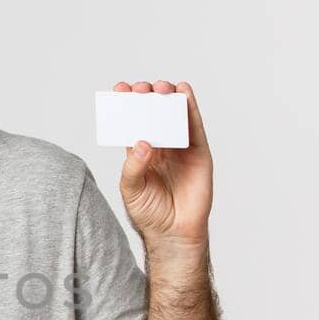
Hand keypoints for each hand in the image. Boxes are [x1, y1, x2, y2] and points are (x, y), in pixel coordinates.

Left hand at [114, 79, 212, 247]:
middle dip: (147, 97)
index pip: (131, 122)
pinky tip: (184, 91)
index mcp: (139, 152)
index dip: (127, 105)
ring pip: (173, 115)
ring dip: (168, 97)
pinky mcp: (198, 152)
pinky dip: (190, 106)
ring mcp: (179, 147)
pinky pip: (194, 125)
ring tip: (161, 86)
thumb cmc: (149, 213)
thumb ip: (133, 166)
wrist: (174, 233)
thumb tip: (142, 142)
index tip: (120, 89)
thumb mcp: (132, 189)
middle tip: (141, 88)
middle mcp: (159, 146)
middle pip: (153, 114)